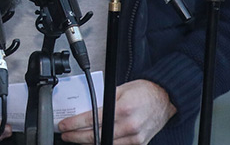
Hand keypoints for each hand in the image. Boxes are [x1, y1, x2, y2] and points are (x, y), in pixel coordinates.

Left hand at [58, 79, 175, 144]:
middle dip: (76, 136)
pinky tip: (95, 140)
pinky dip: (104, 143)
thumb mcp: (118, 90)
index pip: (92, 120)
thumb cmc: (143, 92)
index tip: (64, 125)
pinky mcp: (140, 143)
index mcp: (122, 109)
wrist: (165, 99)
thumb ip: (102, 100)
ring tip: (76, 137)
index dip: (74, 124)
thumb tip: (84, 108)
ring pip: (105, 143)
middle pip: (96, 135)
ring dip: (88, 142)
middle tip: (65, 134)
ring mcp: (135, 137)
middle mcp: (129, 125)